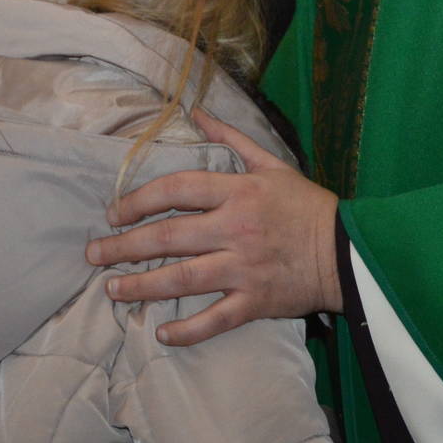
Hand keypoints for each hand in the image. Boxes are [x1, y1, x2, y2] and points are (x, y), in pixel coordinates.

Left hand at [84, 110, 341, 347]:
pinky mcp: (255, 302)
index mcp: (238, 193)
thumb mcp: (271, 164)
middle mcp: (236, 230)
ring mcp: (244, 269)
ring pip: (183, 279)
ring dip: (142, 285)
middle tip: (95, 254)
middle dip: (125, 247)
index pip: (177, 191)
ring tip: (113, 289)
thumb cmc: (306, 206)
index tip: (113, 213)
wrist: (348, 251)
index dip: (139, 200)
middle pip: (168, 238)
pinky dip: (187, 328)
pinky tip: (161, 331)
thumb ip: (231, 139)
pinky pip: (215, 319)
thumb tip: (196, 112)